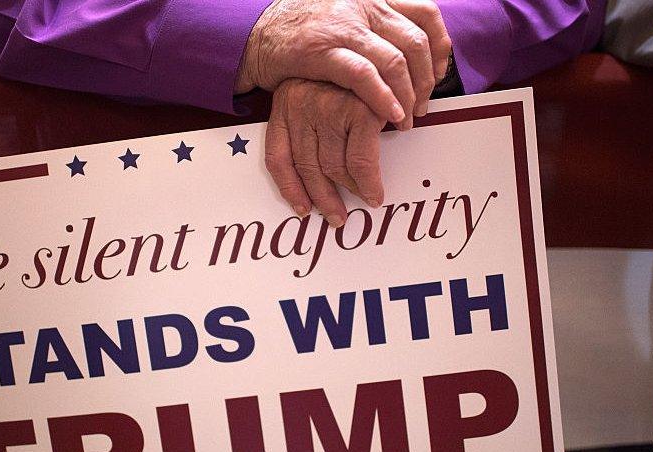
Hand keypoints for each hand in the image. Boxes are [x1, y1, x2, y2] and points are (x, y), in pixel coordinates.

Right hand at [237, 0, 450, 130]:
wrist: (255, 32)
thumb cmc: (301, 31)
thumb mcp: (346, 16)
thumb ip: (376, 26)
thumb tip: (409, 53)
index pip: (425, 14)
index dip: (440, 47)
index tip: (438, 74)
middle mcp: (363, 4)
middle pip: (416, 42)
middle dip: (426, 80)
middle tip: (422, 106)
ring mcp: (343, 26)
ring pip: (396, 61)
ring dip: (408, 96)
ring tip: (406, 119)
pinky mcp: (322, 50)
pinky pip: (365, 75)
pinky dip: (383, 98)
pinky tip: (390, 116)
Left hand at [266, 79, 386, 226]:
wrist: (375, 33)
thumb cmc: (343, 73)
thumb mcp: (312, 93)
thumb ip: (310, 126)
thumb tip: (317, 178)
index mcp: (285, 103)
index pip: (277, 158)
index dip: (289, 189)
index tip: (302, 209)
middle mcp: (301, 105)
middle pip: (307, 168)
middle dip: (324, 198)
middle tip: (337, 216)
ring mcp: (329, 108)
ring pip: (333, 168)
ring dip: (350, 191)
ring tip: (363, 199)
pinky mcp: (359, 110)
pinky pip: (360, 161)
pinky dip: (369, 182)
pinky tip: (375, 191)